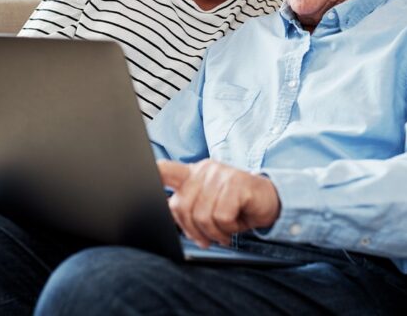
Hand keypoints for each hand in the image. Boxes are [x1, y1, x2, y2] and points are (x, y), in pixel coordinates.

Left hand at [157, 159, 280, 247]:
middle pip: (181, 206)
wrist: (269, 201)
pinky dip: (229, 227)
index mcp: (192, 174)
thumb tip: (168, 217)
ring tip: (225, 230)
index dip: (151, 175)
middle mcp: (204, 170)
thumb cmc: (236, 205)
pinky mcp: (236, 183)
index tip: (137, 177)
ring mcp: (220, 174)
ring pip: (202, 215)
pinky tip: (236, 223)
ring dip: (215, 232)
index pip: (165, 169)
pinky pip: (222, 216)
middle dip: (194, 230)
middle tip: (209, 237)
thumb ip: (187, 207)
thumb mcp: (208, 205)